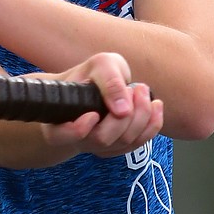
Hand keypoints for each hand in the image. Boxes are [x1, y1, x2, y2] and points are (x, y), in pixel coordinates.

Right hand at [39, 53, 163, 157]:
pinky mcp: (118, 148)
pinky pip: (139, 143)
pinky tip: (156, 105)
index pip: (60, 136)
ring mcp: (98, 146)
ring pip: (123, 142)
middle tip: (132, 89)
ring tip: (141, 90)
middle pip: (102, 138)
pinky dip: (152, 124)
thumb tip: (122, 110)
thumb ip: (109, 80)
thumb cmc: (94, 74)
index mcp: (58, 119)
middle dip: (124, 113)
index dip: (77, 129)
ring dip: (141, 115)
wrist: (98, 84)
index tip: (92, 113)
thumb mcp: (100, 65)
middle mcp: (76, 139)